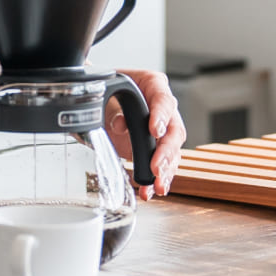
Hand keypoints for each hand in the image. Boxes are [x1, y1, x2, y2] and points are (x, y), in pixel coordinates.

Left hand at [105, 69, 184, 199]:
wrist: (100, 99)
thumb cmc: (106, 90)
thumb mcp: (106, 94)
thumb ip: (114, 108)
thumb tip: (119, 124)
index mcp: (154, 85)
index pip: (163, 100)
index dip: (161, 116)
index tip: (155, 131)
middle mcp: (163, 109)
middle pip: (174, 131)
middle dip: (166, 152)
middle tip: (156, 167)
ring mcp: (162, 130)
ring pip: (172, 152)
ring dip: (165, 172)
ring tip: (158, 186)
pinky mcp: (155, 149)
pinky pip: (162, 165)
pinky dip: (156, 180)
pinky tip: (150, 191)